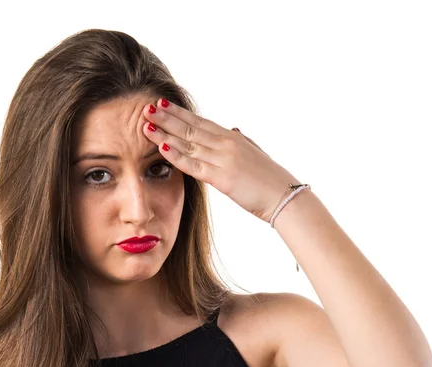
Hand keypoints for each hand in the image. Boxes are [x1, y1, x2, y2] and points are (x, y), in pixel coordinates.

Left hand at [142, 98, 299, 222]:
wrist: (285, 196)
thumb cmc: (271, 179)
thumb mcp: (255, 153)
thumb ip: (243, 141)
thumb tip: (235, 130)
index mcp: (233, 138)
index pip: (201, 122)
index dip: (180, 113)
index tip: (163, 105)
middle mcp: (226, 144)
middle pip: (190, 128)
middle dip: (166, 118)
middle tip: (146, 107)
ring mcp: (223, 159)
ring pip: (188, 143)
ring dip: (165, 134)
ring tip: (146, 124)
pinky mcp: (222, 177)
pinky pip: (194, 165)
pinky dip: (177, 155)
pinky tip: (163, 148)